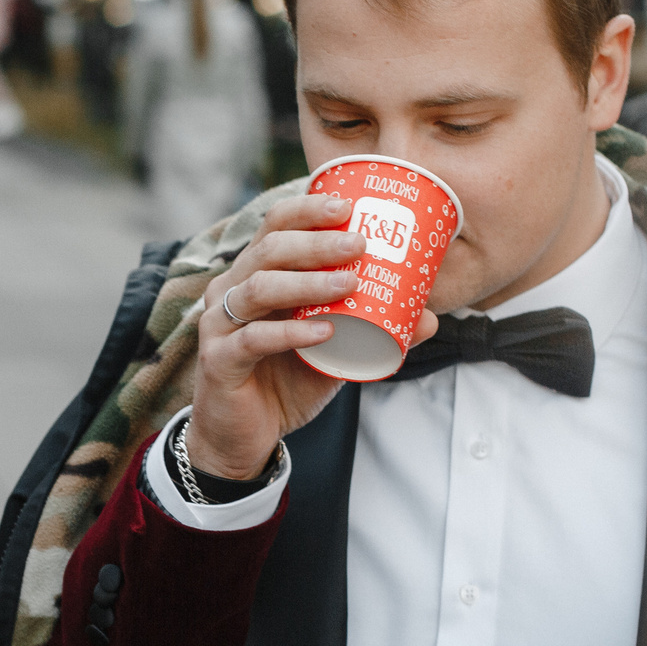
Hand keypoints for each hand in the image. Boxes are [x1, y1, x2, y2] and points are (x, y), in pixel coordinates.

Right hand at [187, 192, 437, 478]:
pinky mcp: (218, 360)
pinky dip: (291, 332)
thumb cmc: (283, 383)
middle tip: (360, 244)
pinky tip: (324, 332)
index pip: (276, 226)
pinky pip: (254, 339)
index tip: (348, 206)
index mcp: (255, 275)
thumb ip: (371, 331)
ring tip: (349, 283)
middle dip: (317, 241)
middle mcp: (231, 291)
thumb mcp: (335, 352)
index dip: (308, 210)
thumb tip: (428, 318)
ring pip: (259, 287)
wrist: (242, 439)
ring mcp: (220, 325)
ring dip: (308, 281)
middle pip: (269, 248)